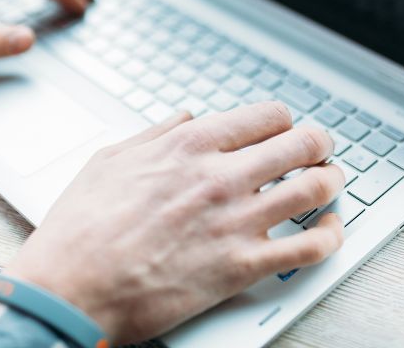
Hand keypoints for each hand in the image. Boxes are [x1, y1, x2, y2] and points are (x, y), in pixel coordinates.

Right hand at [4, 103, 343, 343]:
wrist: (71, 287)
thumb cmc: (82, 227)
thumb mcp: (109, 161)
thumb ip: (154, 133)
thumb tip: (184, 118)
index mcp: (189, 145)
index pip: (266, 116)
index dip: (284, 120)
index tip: (285, 129)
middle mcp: (220, 176)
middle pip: (301, 143)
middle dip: (319, 143)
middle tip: (320, 150)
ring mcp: (235, 222)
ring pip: (314, 189)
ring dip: (331, 182)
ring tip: (330, 183)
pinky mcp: (240, 268)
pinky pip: (308, 249)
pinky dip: (330, 238)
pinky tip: (329, 232)